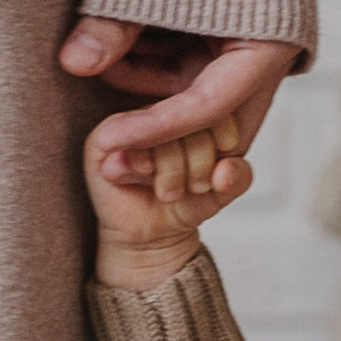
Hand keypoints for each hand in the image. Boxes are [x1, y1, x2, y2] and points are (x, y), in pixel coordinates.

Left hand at [61, 18, 299, 189]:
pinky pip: (187, 63)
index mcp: (270, 44)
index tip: (107, 142)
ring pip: (193, 91)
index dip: (155, 130)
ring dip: (145, 91)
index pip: (210, 108)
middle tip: (104, 149)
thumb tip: (72, 64)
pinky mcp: (228, 27)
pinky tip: (110, 48)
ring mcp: (249, 40)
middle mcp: (268, 52)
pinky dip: (150, 62)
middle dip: (156, 133)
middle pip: (210, 119)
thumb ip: (113, 21)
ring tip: (95, 63)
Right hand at [84, 113, 255, 291]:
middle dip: (200, 163)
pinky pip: (127, 142)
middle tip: (194, 186)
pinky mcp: (103, 139)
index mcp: (192, 108)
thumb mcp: (222, 190)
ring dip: (173, 171)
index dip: (224, 142)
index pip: (217, 108)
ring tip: (171, 191)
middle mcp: (161, 107)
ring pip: (162, 132)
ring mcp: (131, 120)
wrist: (153, 233)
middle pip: (191, 119)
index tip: (219, 171)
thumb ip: (237, 177)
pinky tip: (147, 179)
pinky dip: (143, 168)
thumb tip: (226, 170)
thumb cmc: (186, 201)